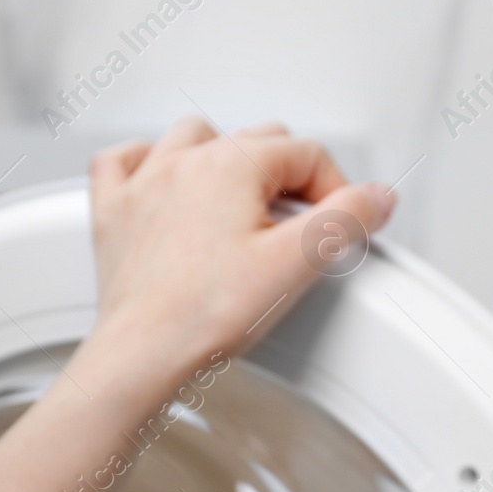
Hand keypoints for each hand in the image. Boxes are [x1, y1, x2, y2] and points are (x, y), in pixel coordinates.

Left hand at [83, 117, 395, 385]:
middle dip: (291, 177)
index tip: (341, 227)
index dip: (337, 189)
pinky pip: (125, 160)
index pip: (308, 153)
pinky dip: (150, 162)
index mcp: (231, 165)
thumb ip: (346, 219)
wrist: (144, 353)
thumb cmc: (206, 314)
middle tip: (302, 227)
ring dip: (227, 158)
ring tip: (246, 202)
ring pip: (195, 137)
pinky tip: (166, 181)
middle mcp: (185, 163)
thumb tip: (377, 197)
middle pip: (258, 141)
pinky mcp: (115, 212)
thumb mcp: (298, 263)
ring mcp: (144, 184)